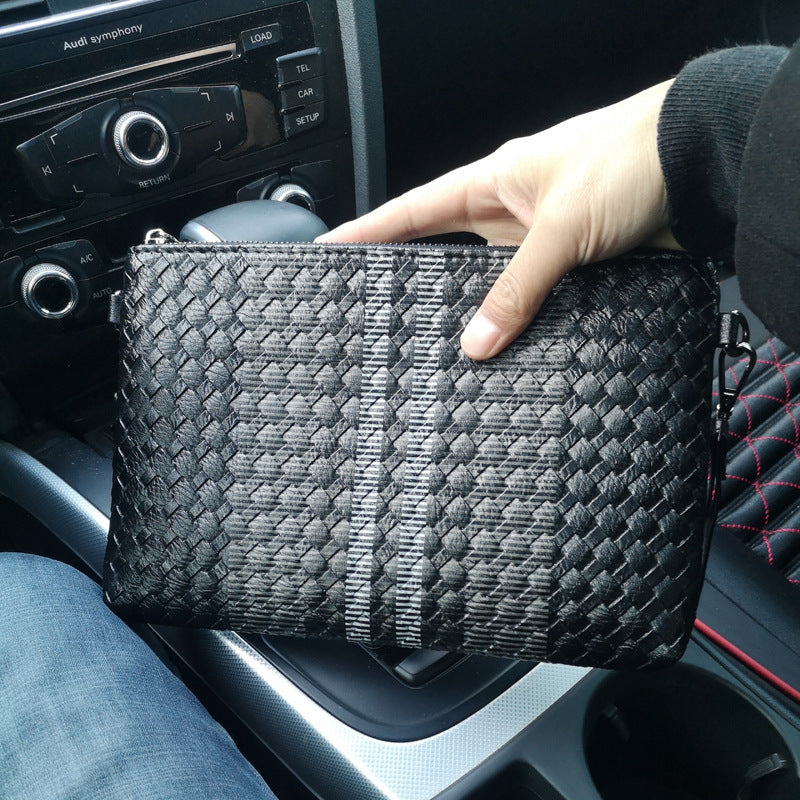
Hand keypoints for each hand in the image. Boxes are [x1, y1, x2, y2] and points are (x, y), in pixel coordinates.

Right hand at [317, 80, 680, 358]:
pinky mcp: (571, 263)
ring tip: (434, 343)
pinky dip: (517, 319)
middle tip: (373, 310)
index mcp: (492, 181)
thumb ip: (519, 286)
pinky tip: (504, 345)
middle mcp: (509, 211)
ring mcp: (539, 238)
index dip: (369, 230)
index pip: (413, 209)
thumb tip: (479, 339)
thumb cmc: (629, 160)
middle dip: (411, 278)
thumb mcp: (561, 227)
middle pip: (444, 249)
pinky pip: (531, 296)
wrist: (698, 162)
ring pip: (490, 281)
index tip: (331, 249)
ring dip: (472, 309)